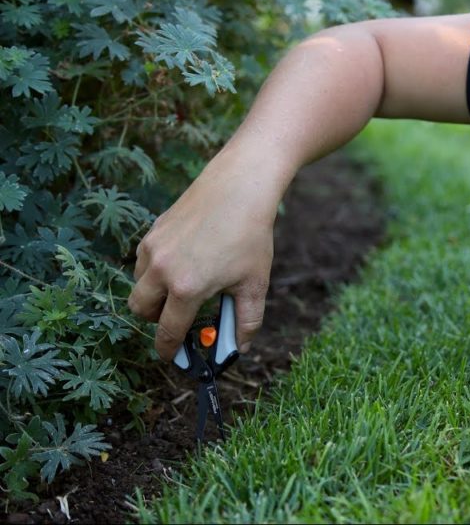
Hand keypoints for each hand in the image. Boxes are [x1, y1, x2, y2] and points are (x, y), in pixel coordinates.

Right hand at [128, 146, 287, 360]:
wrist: (239, 188)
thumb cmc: (250, 236)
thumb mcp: (255, 283)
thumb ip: (246, 321)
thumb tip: (240, 347)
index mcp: (187, 288)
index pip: (167, 332)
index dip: (169, 350)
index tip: (172, 357)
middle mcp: (162, 270)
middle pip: (141, 311)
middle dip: (156, 321)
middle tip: (179, 318)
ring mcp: (153, 249)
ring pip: (139, 285)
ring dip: (154, 295)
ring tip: (184, 287)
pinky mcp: (152, 232)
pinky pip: (143, 262)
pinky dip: (154, 271)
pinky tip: (184, 262)